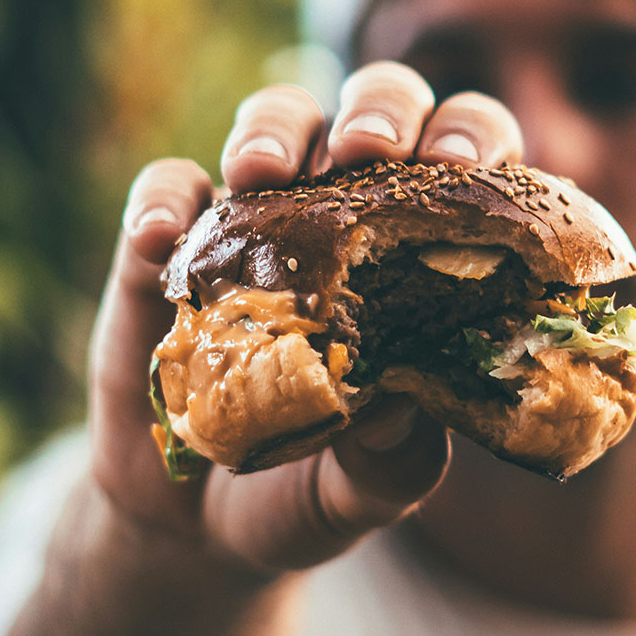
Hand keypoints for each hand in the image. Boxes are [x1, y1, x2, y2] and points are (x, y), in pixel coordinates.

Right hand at [0, 62, 523, 635]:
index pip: (468, 165)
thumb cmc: (313, 490)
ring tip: (260, 172)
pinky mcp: (172, 248)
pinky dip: (162, 202)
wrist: (199, 527)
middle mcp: (348, 218)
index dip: (474, 140)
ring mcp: (257, 224)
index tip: (461, 162)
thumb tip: (398, 402)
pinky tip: (162, 239)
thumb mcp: (369, 488)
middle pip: (377, 111)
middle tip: (366, 150)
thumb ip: (394, 456)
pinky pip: (166, 191)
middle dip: (378, 108)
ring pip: (276, 122)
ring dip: (274, 128)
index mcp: (423, 255)